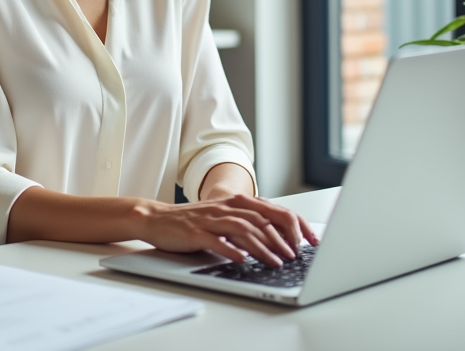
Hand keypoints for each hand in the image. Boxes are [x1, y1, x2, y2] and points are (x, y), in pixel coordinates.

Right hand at [133, 194, 319, 267]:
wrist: (157, 218)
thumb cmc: (191, 221)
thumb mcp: (221, 217)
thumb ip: (244, 223)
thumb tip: (274, 239)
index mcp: (234, 201)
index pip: (271, 210)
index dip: (292, 224)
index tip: (307, 240)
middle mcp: (225, 207)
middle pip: (260, 220)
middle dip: (281, 238)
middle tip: (294, 255)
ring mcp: (210, 219)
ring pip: (243, 230)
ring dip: (262, 247)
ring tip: (275, 261)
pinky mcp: (196, 232)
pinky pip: (217, 240)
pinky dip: (232, 250)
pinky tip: (242, 260)